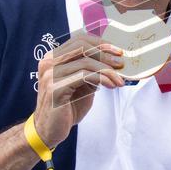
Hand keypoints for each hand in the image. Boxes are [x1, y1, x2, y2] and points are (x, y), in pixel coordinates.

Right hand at [33, 31, 124, 148]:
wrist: (50, 130)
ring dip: (107, 70)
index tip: (117, 51)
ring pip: (85, 62)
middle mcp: (49, 62)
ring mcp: (50, 74)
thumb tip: (115, 61)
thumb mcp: (82, 84)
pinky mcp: (55, 88)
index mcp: (54, 58)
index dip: (100, 42)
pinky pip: (84, 76)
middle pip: (82, 46)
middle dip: (105, 53)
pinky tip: (111, 85)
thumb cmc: (67, 106)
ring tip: (119, 80)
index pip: (79, 40)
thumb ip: (92, 70)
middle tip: (121, 63)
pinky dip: (102, 78)